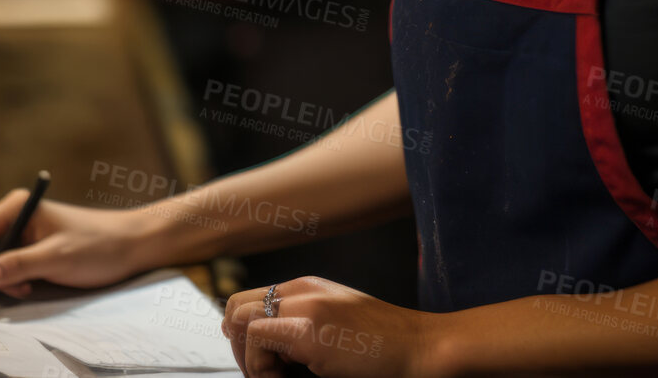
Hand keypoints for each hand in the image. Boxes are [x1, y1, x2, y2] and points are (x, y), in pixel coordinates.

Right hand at [0, 194, 157, 297]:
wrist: (130, 246)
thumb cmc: (98, 247)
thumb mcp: (58, 258)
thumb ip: (20, 265)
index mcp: (18, 208)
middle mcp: (16, 217)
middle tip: (17, 289)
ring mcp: (24, 233)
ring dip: (4, 280)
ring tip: (28, 287)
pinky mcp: (32, 248)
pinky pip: (8, 265)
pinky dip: (13, 280)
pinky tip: (31, 285)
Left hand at [222, 277, 445, 377]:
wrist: (422, 348)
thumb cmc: (386, 347)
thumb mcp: (337, 326)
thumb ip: (303, 327)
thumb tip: (270, 352)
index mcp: (307, 288)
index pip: (250, 301)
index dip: (245, 337)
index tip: (265, 366)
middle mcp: (301, 290)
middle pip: (235, 307)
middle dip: (237, 346)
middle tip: (264, 375)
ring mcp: (303, 307)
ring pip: (237, 320)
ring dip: (247, 358)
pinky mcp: (307, 330)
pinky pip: (254, 339)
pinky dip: (259, 367)